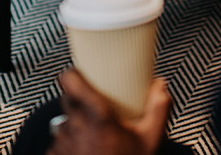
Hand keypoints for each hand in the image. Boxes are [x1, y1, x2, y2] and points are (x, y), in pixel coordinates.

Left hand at [47, 68, 170, 154]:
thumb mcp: (149, 142)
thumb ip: (158, 111)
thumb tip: (162, 85)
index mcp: (97, 115)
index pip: (69, 80)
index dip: (72, 74)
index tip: (81, 74)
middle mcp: (74, 126)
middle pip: (68, 100)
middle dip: (80, 102)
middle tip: (96, 111)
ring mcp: (61, 143)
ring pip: (64, 123)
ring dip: (75, 127)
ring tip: (93, 139)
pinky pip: (58, 144)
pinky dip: (69, 146)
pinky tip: (86, 154)